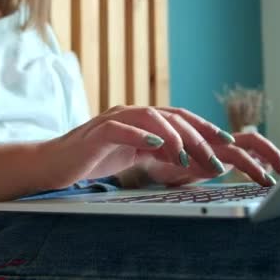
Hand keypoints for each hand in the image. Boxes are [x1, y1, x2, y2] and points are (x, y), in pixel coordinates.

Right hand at [41, 105, 279, 188]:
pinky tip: (155, 145)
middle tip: (217, 157)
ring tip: (188, 156)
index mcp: (141, 122)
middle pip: (171, 117)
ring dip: (173, 136)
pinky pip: (120, 128)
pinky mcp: (96, 133)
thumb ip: (157, 155)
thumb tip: (190, 163)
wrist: (52, 164)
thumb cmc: (91, 161)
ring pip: (151, 118)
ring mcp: (113, 120)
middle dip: (198, 135)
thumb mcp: (131, 158)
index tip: (227, 142)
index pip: (178, 120)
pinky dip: (139, 135)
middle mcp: (131, 115)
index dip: (204, 128)